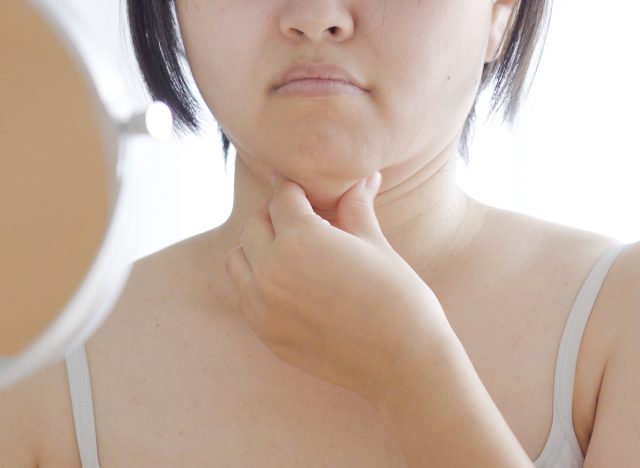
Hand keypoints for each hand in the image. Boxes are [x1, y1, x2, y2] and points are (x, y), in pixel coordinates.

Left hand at [224, 172, 451, 404]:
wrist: (404, 362)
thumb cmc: (398, 298)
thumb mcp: (375, 245)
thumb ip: (356, 208)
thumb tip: (365, 178)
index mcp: (300, 239)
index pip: (281, 197)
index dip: (294, 188)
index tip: (302, 188)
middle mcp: (271, 270)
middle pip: (254, 224)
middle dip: (275, 215)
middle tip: (301, 218)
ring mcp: (263, 306)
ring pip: (238, 259)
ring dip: (257, 248)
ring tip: (288, 251)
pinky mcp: (266, 334)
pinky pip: (244, 296)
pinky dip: (255, 282)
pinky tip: (286, 283)